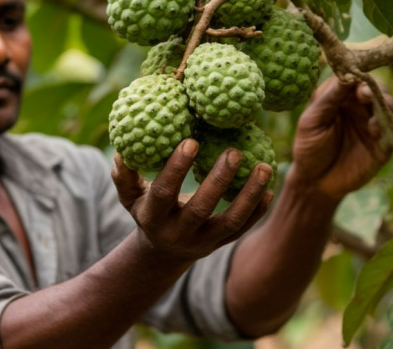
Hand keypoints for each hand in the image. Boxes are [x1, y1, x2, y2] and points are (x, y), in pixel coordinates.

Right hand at [112, 139, 271, 261]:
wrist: (164, 251)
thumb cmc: (148, 210)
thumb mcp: (131, 197)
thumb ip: (125, 176)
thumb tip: (122, 152)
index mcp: (154, 218)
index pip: (164, 192)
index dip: (176, 168)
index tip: (192, 140)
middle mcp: (178, 233)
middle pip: (201, 209)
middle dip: (218, 180)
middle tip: (234, 151)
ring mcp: (203, 242)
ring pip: (230, 222)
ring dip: (250, 196)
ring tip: (265, 167)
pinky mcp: (221, 244)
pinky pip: (243, 229)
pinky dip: (259, 210)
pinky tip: (270, 188)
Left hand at [289, 77, 392, 200]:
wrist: (315, 181)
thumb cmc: (309, 147)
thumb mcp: (312, 121)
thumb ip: (328, 99)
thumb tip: (345, 75)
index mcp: (342, 98)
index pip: (356, 79)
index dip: (358, 77)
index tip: (355, 79)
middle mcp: (361, 108)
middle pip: (377, 90)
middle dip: (375, 89)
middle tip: (365, 94)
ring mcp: (374, 126)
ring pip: (389, 108)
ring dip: (385, 105)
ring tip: (373, 108)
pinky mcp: (383, 146)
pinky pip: (392, 133)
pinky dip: (387, 128)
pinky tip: (375, 128)